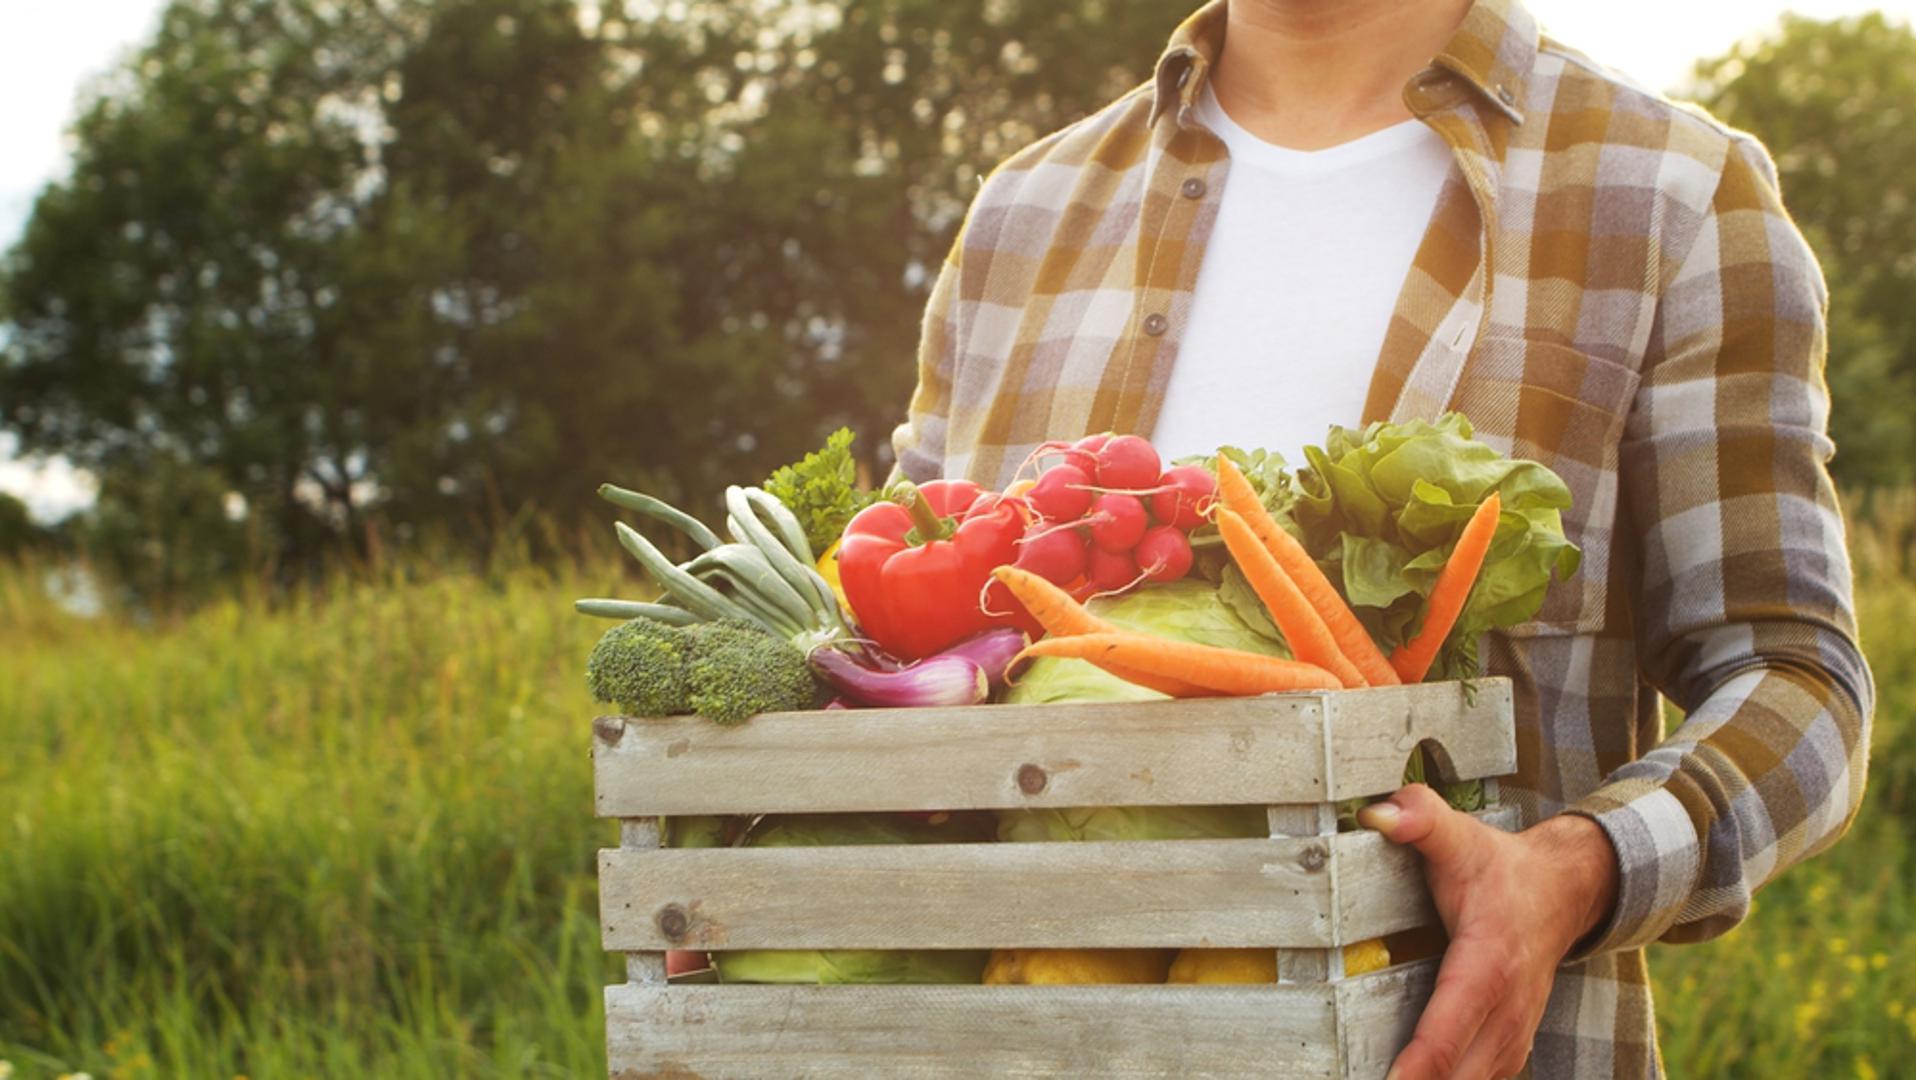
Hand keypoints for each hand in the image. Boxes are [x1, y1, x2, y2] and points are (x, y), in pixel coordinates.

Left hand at [1357, 785, 1618, 1079]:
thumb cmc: (1498, 868)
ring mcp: (1512, 1033)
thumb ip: (1420, 819)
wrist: (1561, 890)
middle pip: (1462, 1071)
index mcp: (1488, 959)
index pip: (1453, 1021)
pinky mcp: (1509, 1046)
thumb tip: (1379, 814)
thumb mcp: (1460, 836)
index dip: (1423, 1060)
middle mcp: (1507, 1007)